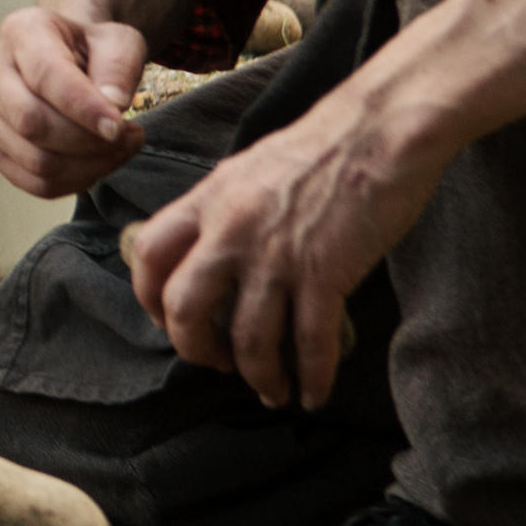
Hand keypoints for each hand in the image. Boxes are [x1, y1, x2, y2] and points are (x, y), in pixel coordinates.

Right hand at [0, 3, 151, 197]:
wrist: (69, 61)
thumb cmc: (92, 50)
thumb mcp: (118, 41)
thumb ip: (119, 66)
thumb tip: (112, 103)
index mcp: (21, 32)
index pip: (44, 75)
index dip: (84, 107)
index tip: (120, 127)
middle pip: (31, 122)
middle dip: (88, 141)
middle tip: (128, 136)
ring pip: (35, 161)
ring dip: (89, 166)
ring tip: (119, 148)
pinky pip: (35, 183)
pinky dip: (75, 183)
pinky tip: (97, 162)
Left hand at [126, 102, 443, 409]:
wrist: (376, 131)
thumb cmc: (317, 148)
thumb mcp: (246, 171)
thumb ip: (221, 211)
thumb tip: (207, 250)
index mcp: (207, 200)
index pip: (149, 255)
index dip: (150, 298)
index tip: (168, 322)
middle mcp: (231, 230)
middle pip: (185, 306)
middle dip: (194, 348)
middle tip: (215, 363)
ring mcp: (277, 254)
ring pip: (249, 337)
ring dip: (258, 375)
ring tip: (271, 391)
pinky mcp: (327, 273)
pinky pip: (311, 342)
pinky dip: (311, 377)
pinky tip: (313, 394)